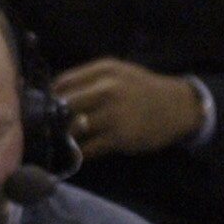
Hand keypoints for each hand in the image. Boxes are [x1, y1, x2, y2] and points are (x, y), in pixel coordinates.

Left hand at [52, 59, 205, 156]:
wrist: (178, 107)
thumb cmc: (144, 90)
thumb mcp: (119, 73)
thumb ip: (91, 80)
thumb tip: (58, 94)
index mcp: (103, 70)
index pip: (63, 82)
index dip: (50, 96)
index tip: (46, 108)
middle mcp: (107, 89)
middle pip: (65, 105)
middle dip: (54, 118)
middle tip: (48, 128)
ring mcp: (113, 114)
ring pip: (75, 128)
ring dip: (65, 137)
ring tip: (60, 142)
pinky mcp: (120, 137)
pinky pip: (90, 148)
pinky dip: (80, 153)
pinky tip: (77, 153)